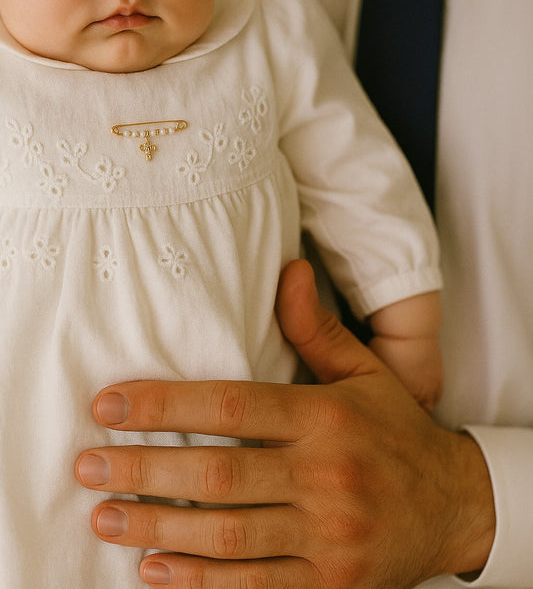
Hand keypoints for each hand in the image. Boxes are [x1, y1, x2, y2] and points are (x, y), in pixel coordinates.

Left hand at [76, 260, 494, 588]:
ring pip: (228, 535)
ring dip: (157, 527)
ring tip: (105, 515)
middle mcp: (326, 475)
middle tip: (88, 464)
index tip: (110, 404)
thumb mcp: (366, 372)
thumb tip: (290, 269)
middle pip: (218, 473)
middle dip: (144, 470)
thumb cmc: (397, 431)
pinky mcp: (331, 584)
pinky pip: (256, 585)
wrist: (456, 505)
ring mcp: (329, 536)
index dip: (164, 405)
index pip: (232, 406)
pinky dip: (201, 582)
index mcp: (326, 417)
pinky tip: (155, 569)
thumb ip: (318, 328)